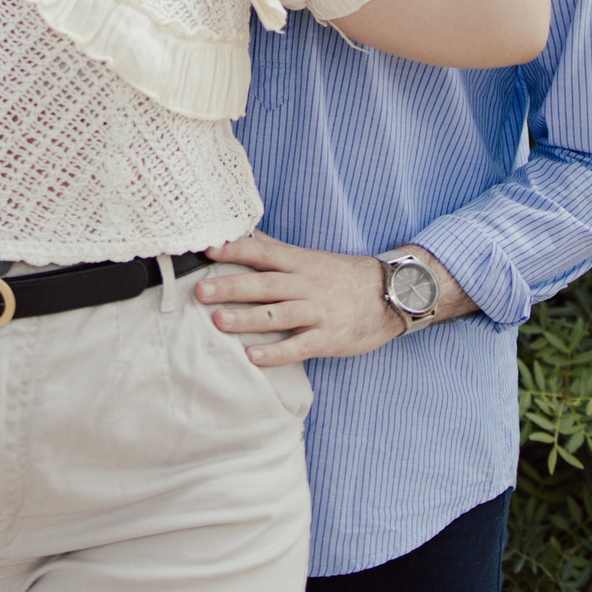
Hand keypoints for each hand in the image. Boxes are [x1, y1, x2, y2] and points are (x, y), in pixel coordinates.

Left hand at [197, 231, 464, 365]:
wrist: (390, 296)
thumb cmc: (342, 276)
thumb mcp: (310, 258)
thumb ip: (274, 250)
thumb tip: (240, 235)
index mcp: (300, 262)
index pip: (263, 252)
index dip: (236, 249)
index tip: (208, 249)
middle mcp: (307, 285)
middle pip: (264, 284)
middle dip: (231, 287)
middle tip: (201, 290)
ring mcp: (318, 312)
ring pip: (277, 315)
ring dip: (247, 318)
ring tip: (218, 321)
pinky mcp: (327, 338)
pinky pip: (298, 347)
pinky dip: (275, 353)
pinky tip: (252, 357)